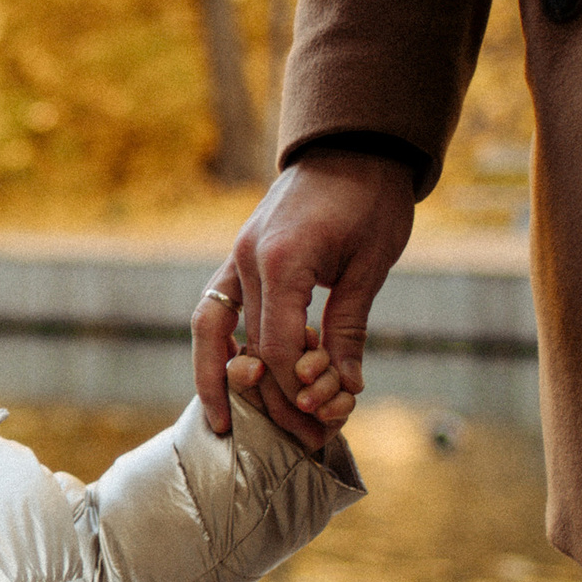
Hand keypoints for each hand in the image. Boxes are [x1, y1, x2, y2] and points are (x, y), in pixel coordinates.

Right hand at [192, 151, 415, 442]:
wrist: (353, 144)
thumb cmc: (371, 198)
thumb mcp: (372, 263)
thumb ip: (349, 326)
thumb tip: (346, 387)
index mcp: (283, 259)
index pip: (277, 347)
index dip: (298, 388)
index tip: (325, 415)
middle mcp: (247, 260)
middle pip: (245, 348)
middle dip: (270, 399)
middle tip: (302, 437)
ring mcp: (236, 257)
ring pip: (210, 331)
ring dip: (216, 379)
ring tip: (223, 425)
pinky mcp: (240, 257)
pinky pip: (216, 310)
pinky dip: (219, 348)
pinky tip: (230, 378)